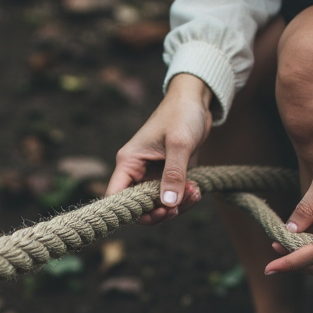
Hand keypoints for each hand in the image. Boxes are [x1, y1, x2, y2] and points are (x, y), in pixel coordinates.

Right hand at [105, 74, 212, 224]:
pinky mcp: (167, 176)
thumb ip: (174, 174)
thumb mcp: (179, 144)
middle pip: (140, 208)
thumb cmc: (181, 114)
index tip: (159, 211)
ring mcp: (152, 175)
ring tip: (194, 192)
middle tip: (179, 206)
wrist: (195, 101)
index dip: (132, 212)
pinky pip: (171, 198)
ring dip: (177, 206)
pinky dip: (184, 200)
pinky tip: (196, 190)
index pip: (116, 197)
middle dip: (162, 211)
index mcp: (129, 162)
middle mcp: (137, 172)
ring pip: (158, 205)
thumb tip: (168, 204)